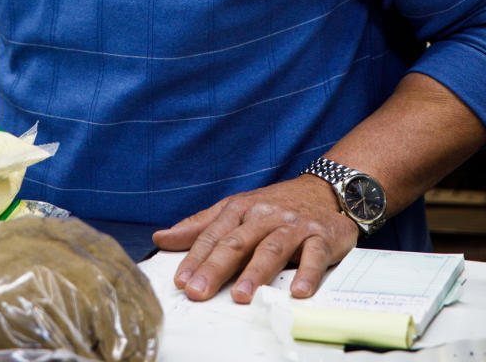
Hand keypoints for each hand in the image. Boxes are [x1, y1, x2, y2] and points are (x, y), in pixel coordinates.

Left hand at [152, 176, 359, 303]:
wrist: (324, 189)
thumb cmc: (274, 205)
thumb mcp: (235, 209)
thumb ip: (200, 226)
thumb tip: (162, 238)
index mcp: (241, 208)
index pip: (214, 234)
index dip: (196, 258)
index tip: (181, 281)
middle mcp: (264, 215)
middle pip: (237, 242)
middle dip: (216, 268)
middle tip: (199, 292)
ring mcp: (293, 226)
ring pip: (271, 248)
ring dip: (255, 272)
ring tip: (241, 296)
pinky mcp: (321, 236)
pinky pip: (314, 255)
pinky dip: (307, 273)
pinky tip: (298, 291)